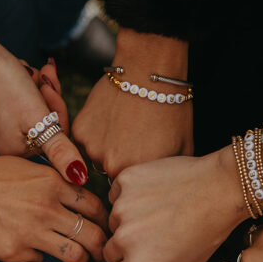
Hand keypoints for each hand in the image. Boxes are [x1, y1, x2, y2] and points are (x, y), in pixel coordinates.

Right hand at [0, 7, 87, 184]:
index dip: (58, 111)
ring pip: (33, 108)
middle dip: (47, 97)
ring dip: (37, 87)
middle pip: (44, 124)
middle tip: (42, 74)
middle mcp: (1, 145)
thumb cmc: (1, 82)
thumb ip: (59, 150)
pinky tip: (19, 70)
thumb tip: (80, 180)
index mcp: (14, 153)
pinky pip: (18, 101)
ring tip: (28, 71)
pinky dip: (24, 84)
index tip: (48, 88)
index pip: (55, 139)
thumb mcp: (36, 117)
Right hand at [0, 156, 108, 261]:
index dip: (105, 220)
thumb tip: (81, 196)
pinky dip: (43, 259)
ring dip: (81, 259)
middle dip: (102, 246)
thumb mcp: (26, 168)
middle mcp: (47, 208)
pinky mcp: (15, 253)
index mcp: (52, 183)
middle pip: (93, 234)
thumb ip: (55, 181)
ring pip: (76, 255)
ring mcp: (32, 232)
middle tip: (102, 251)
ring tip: (79, 259)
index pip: (95, 206)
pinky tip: (37, 253)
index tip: (105, 227)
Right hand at [72, 29, 191, 176]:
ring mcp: (92, 148)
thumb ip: (168, 176)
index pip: (131, 190)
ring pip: (97, 159)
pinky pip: (85, 141)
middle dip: (121, 164)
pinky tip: (112, 117)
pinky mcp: (80, 130)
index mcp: (139, 174)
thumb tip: (163, 190)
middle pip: (111, 176)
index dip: (137, 177)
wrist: (149, 71)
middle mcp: (111, 166)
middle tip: (134, 141)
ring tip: (124, 128)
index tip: (144, 160)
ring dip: (106, 149)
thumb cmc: (171, 108)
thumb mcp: (182, 149)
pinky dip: (96, 132)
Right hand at [104, 148, 247, 261]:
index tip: (135, 260)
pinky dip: (129, 195)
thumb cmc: (208, 231)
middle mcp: (124, 240)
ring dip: (128, 219)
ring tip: (157, 213)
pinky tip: (154, 195)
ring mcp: (122, 209)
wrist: (220, 188)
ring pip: (113, 221)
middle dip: (126, 246)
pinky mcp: (124, 182)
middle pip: (109, 250)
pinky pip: (117, 194)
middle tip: (151, 235)